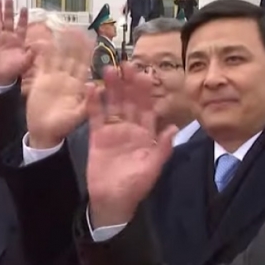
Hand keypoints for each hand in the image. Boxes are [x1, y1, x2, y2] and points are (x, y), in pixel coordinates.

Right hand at [0, 0, 31, 85]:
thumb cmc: (13, 70)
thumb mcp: (25, 63)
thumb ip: (32, 54)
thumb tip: (40, 46)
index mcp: (18, 40)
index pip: (21, 26)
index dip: (23, 17)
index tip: (24, 7)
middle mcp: (8, 36)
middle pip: (9, 19)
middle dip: (9, 9)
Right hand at [25, 27, 93, 148]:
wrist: (42, 131)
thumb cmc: (62, 126)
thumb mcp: (77, 116)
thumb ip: (88, 102)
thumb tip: (98, 86)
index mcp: (79, 85)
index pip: (85, 64)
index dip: (88, 51)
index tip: (91, 37)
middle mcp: (69, 78)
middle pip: (72, 55)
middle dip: (75, 41)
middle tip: (77, 26)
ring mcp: (55, 77)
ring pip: (58, 56)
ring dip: (60, 43)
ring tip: (61, 27)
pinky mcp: (41, 79)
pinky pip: (43, 62)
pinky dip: (43, 52)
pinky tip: (43, 40)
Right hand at [86, 64, 177, 225]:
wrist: (111, 200)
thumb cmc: (135, 186)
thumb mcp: (152, 168)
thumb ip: (162, 148)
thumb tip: (173, 127)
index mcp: (147, 133)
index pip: (148, 107)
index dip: (146, 91)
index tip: (144, 74)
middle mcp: (131, 127)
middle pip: (130, 100)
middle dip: (128, 83)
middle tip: (125, 64)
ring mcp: (113, 130)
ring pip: (113, 104)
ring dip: (111, 87)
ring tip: (108, 70)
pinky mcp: (97, 135)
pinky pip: (95, 116)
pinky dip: (93, 102)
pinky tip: (91, 88)